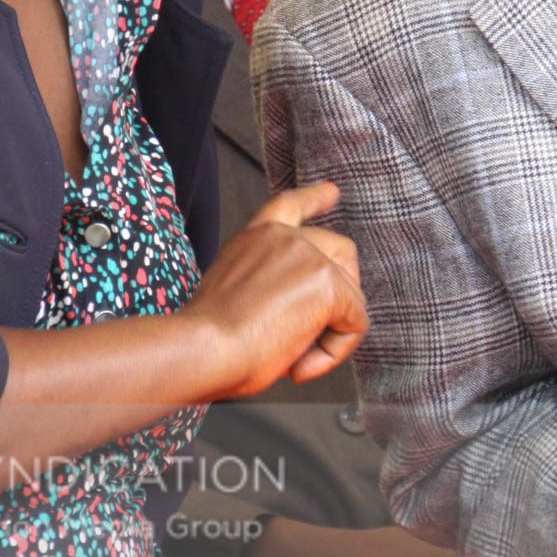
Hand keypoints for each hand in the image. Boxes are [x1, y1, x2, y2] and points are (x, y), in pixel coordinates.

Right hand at [184, 182, 366, 398]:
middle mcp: (283, 237)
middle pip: (340, 251)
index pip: (290, 206)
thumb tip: (302, 310)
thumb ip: (268, 285)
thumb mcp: (235, 296)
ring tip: (294, 357)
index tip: (332, 192)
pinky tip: (300, 364)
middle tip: (319, 329)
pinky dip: (334, 351)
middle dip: (343, 288)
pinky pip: (354, 323)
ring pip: (352, 294)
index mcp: (254, 238)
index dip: (316, 199)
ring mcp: (308, 255)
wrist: (201, 347)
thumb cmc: (206, 339)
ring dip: (332, 331)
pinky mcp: (327, 284)